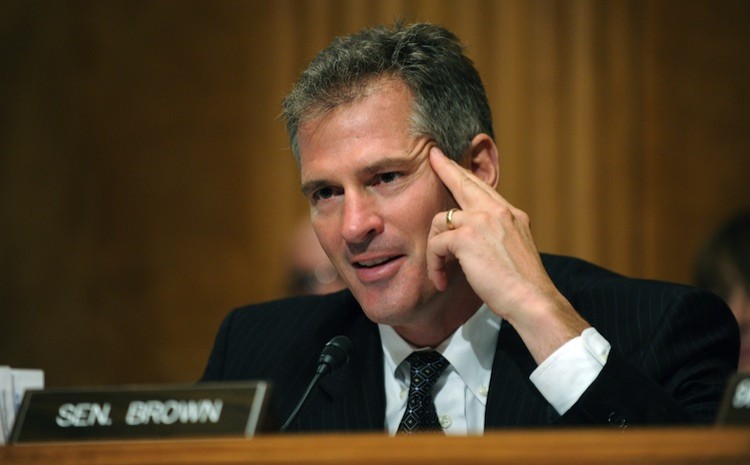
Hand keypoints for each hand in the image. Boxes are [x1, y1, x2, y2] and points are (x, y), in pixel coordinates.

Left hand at [427, 147, 588, 362]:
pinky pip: (437, 244)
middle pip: (464, 182)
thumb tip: (473, 239)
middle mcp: (498, 211)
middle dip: (446, 168)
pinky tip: (441, 280)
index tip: (450, 161)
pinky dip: (434, 264)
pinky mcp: (466, 238)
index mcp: (512, 214)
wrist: (532, 299)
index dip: (465, 174)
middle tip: (432, 157)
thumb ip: (497, 235)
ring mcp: (481, 221)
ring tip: (440, 270)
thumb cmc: (522, 285)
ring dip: (435, 248)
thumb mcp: (514, 249)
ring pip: (441, 220)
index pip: (483, 187)